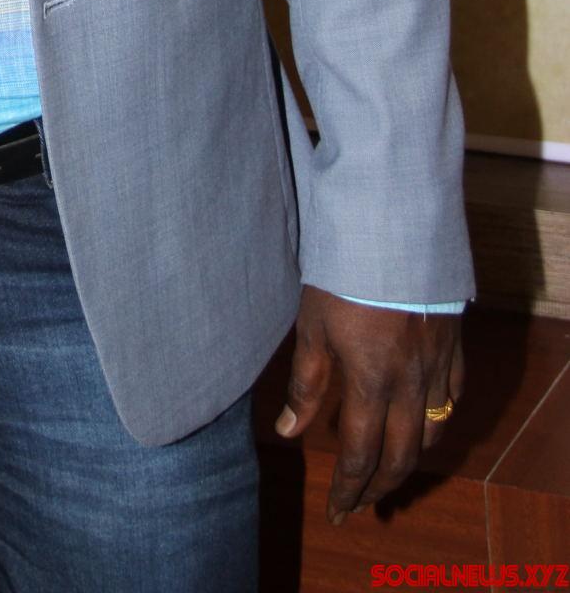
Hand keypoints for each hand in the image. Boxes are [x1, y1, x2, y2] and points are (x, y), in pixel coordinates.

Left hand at [274, 287, 462, 523]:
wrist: (392, 229)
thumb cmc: (343, 273)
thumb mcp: (312, 326)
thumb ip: (305, 383)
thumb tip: (287, 431)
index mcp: (371, 382)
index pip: (360, 455)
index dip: (348, 489)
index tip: (337, 511)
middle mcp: (410, 383)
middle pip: (401, 456)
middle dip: (378, 488)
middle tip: (361, 506)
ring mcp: (437, 365)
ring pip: (432, 433)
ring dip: (409, 460)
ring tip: (389, 473)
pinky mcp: (453, 344)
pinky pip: (452, 397)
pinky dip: (438, 420)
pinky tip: (424, 423)